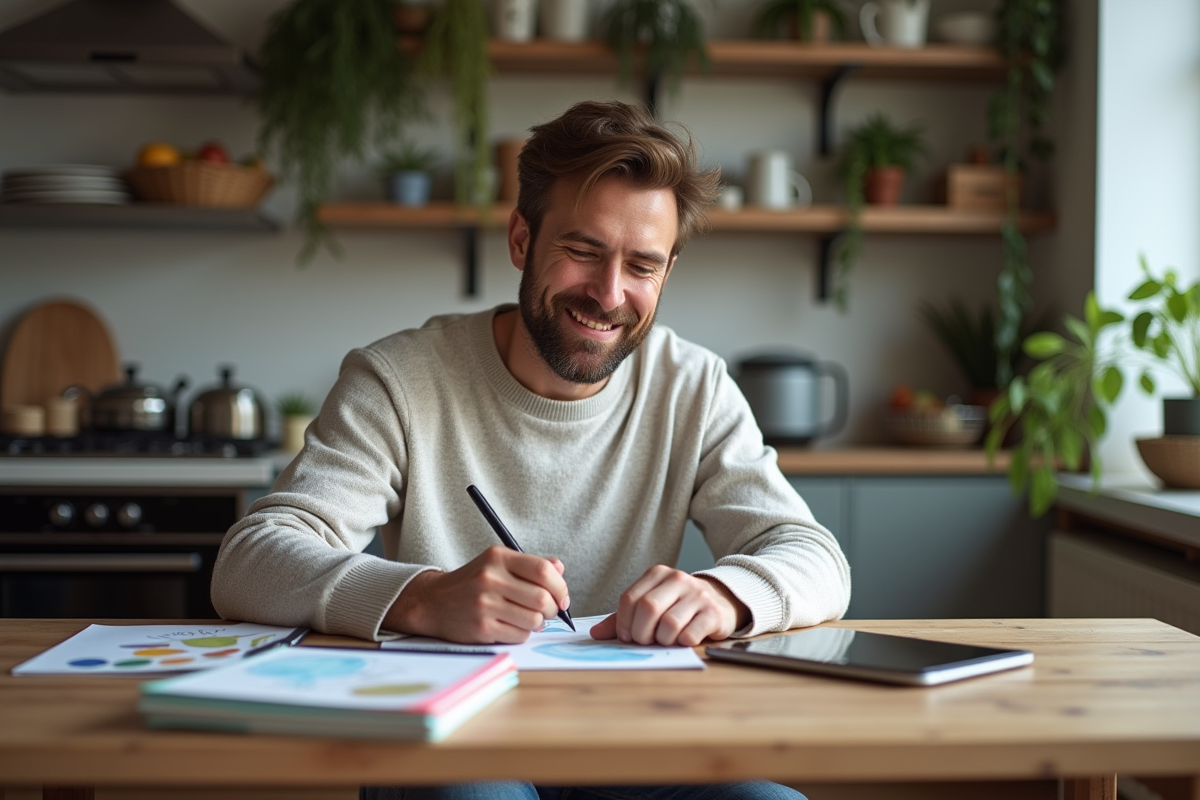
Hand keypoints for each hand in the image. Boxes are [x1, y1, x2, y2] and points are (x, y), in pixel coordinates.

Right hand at [383, 546, 568, 643]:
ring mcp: (484, 604)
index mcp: (498, 557)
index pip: (543, 570)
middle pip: (542, 598)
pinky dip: (522, 634)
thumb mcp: (497, 564)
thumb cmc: (473, 582)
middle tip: (549, 612)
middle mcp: (490, 578)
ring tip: (528, 619)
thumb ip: (530, 565)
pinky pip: (519, 635)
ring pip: (534, 620)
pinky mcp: (481, 627)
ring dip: (538, 623)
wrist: (433, 601)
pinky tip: (511, 626)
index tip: (562, 598)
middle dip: (553, 609)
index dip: (560, 587)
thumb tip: (560, 569)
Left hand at [589, 565, 749, 646]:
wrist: (720, 602)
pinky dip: (682, 643)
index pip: (630, 599)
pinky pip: (690, 634)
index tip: (627, 636)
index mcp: (657, 574)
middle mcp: (678, 579)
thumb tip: (596, 634)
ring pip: (669, 624)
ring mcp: (697, 594)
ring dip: (662, 640)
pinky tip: (684, 639)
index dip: (624, 623)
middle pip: (648, 609)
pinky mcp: (713, 612)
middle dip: (641, 633)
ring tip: (666, 639)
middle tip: (645, 641)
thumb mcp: (651, 605)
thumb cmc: (678, 606)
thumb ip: (623, 618)